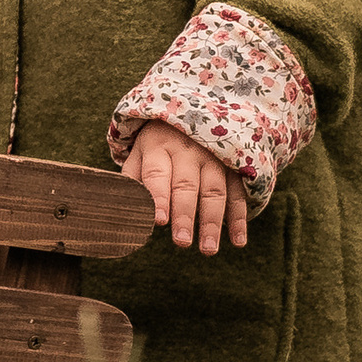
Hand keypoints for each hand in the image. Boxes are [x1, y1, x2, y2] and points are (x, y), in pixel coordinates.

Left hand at [128, 120, 248, 252]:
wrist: (193, 111)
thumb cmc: (159, 144)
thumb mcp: (140, 151)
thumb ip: (132, 178)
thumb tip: (122, 208)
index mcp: (159, 147)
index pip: (157, 173)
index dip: (158, 197)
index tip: (159, 220)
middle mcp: (187, 151)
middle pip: (186, 185)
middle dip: (184, 215)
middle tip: (181, 242)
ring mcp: (214, 157)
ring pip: (214, 191)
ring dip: (212, 222)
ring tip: (208, 249)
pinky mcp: (234, 166)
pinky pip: (238, 193)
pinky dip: (239, 218)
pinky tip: (238, 241)